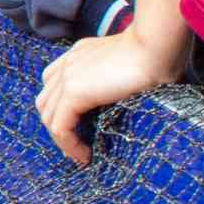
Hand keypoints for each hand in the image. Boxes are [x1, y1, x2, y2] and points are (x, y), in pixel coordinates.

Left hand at [37, 26, 182, 164]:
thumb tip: (133, 101)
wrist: (155, 47)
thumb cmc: (157, 56)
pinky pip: (59, 126)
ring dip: (62, 139)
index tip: (81, 133)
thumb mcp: (132, 67)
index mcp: (80, 55)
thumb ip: (120, 80)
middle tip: (78, 149)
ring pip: (48, 115)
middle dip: (59, 127)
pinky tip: (85, 156)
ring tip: (82, 156)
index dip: (62, 110)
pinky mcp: (74, 92)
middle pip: (46, 101)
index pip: (55, 84)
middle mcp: (68, 63)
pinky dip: (68, 144)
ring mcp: (67, 76)